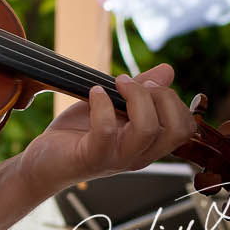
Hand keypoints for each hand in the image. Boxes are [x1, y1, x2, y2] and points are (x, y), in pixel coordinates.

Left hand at [20, 63, 196, 192]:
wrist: (43, 160)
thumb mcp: (112, 106)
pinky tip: (92, 93)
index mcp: (148, 144)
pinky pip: (106, 131)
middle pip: (176, 129)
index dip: (174, 100)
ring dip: (134, 96)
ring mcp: (117, 159)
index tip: (147, 83)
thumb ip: (140, 91)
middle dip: (160, 96)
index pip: (185, 128)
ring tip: (113, 84)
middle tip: (131, 84)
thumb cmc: (78, 133)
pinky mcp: (92, 158)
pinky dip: (101, 104)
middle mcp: (139, 154)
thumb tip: (167, 70)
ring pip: (147, 129)